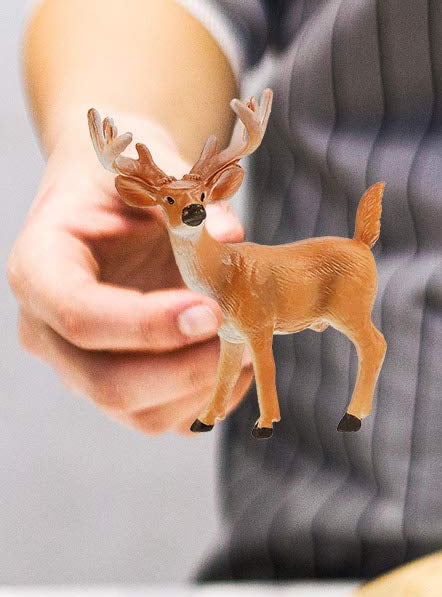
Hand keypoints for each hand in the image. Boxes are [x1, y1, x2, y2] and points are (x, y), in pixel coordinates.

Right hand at [8, 117, 250, 433]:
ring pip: (141, 414)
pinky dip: (211, 399)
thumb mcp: (151, 175)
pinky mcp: (123, 394)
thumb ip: (187, 203)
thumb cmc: (129, 185)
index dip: (147, 324)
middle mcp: (49, 332)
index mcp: (40, 271)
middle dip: (184, 368)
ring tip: (245, 340)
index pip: (78, 316)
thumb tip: (231, 234)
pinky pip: (168, 421)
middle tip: (241, 333)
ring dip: (204, 385)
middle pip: (107, 383)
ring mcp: (82, 371)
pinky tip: (234, 357)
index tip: (211, 310)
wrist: (118, 205)